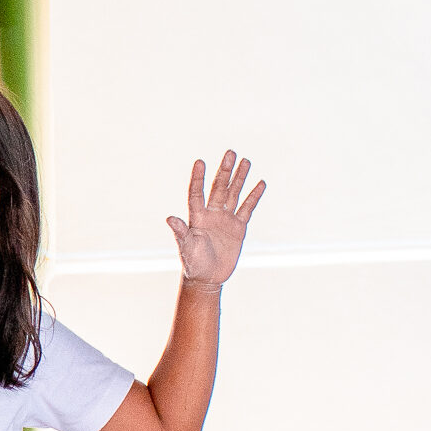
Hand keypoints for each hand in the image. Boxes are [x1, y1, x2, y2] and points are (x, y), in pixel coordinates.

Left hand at [168, 150, 264, 288]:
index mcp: (196, 217)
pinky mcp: (238, 227)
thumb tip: (169, 218)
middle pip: (219, 188)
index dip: (198, 178)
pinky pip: (247, 209)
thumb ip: (180, 232)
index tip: (199, 162)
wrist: (207, 277)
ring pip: (234, 194)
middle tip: (230, 152)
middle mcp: (211, 214)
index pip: (197, 193)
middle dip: (224, 171)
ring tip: (245, 161)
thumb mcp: (186, 247)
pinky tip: (260, 183)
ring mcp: (225, 219)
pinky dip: (253, 196)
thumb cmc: (193, 263)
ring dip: (239, 178)